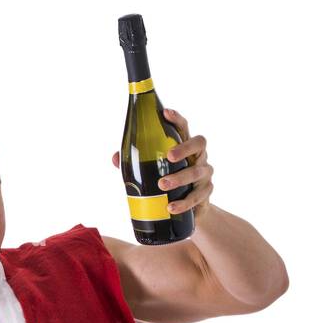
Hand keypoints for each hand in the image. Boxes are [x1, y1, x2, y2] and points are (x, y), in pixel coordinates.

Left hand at [112, 106, 213, 222]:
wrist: (191, 210)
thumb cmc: (169, 184)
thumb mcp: (152, 172)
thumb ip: (135, 163)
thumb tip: (116, 158)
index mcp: (185, 148)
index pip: (184, 128)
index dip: (177, 119)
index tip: (166, 112)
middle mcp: (198, 157)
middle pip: (199, 144)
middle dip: (184, 148)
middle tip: (169, 156)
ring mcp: (204, 175)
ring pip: (196, 172)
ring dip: (179, 178)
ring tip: (162, 185)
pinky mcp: (205, 194)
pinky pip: (196, 197)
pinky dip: (183, 202)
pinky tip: (171, 206)